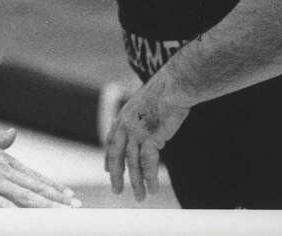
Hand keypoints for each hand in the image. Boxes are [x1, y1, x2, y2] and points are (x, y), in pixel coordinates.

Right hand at [0, 127, 81, 207]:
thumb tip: (13, 133)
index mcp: (3, 160)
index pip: (34, 177)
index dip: (52, 187)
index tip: (69, 195)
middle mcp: (2, 170)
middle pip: (35, 187)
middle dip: (57, 199)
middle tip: (77, 207)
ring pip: (25, 197)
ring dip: (46, 207)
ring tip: (63, 215)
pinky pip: (3, 206)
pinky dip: (18, 214)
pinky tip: (29, 221)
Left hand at [104, 72, 189, 200]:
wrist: (174, 84)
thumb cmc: (167, 89)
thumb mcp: (148, 100)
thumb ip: (144, 114)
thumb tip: (149, 119)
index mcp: (124, 114)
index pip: (112, 139)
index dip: (109, 156)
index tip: (107, 169)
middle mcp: (126, 124)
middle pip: (116, 155)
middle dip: (116, 174)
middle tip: (117, 190)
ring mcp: (137, 131)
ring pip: (133, 163)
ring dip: (136, 183)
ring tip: (140, 197)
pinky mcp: (150, 138)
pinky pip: (148, 164)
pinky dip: (150, 178)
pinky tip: (154, 189)